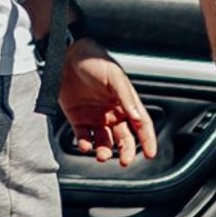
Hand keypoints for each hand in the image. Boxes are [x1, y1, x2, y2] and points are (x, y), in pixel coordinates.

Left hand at [58, 41, 157, 166]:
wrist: (65, 55)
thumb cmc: (94, 60)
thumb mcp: (114, 76)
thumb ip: (126, 97)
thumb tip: (137, 117)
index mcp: (125, 102)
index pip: (141, 124)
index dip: (147, 139)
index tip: (150, 154)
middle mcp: (112, 113)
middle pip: (124, 138)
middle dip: (126, 152)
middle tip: (125, 161)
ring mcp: (95, 117)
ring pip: (104, 142)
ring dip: (104, 151)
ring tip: (102, 155)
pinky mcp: (77, 119)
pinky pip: (83, 138)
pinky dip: (84, 145)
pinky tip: (85, 145)